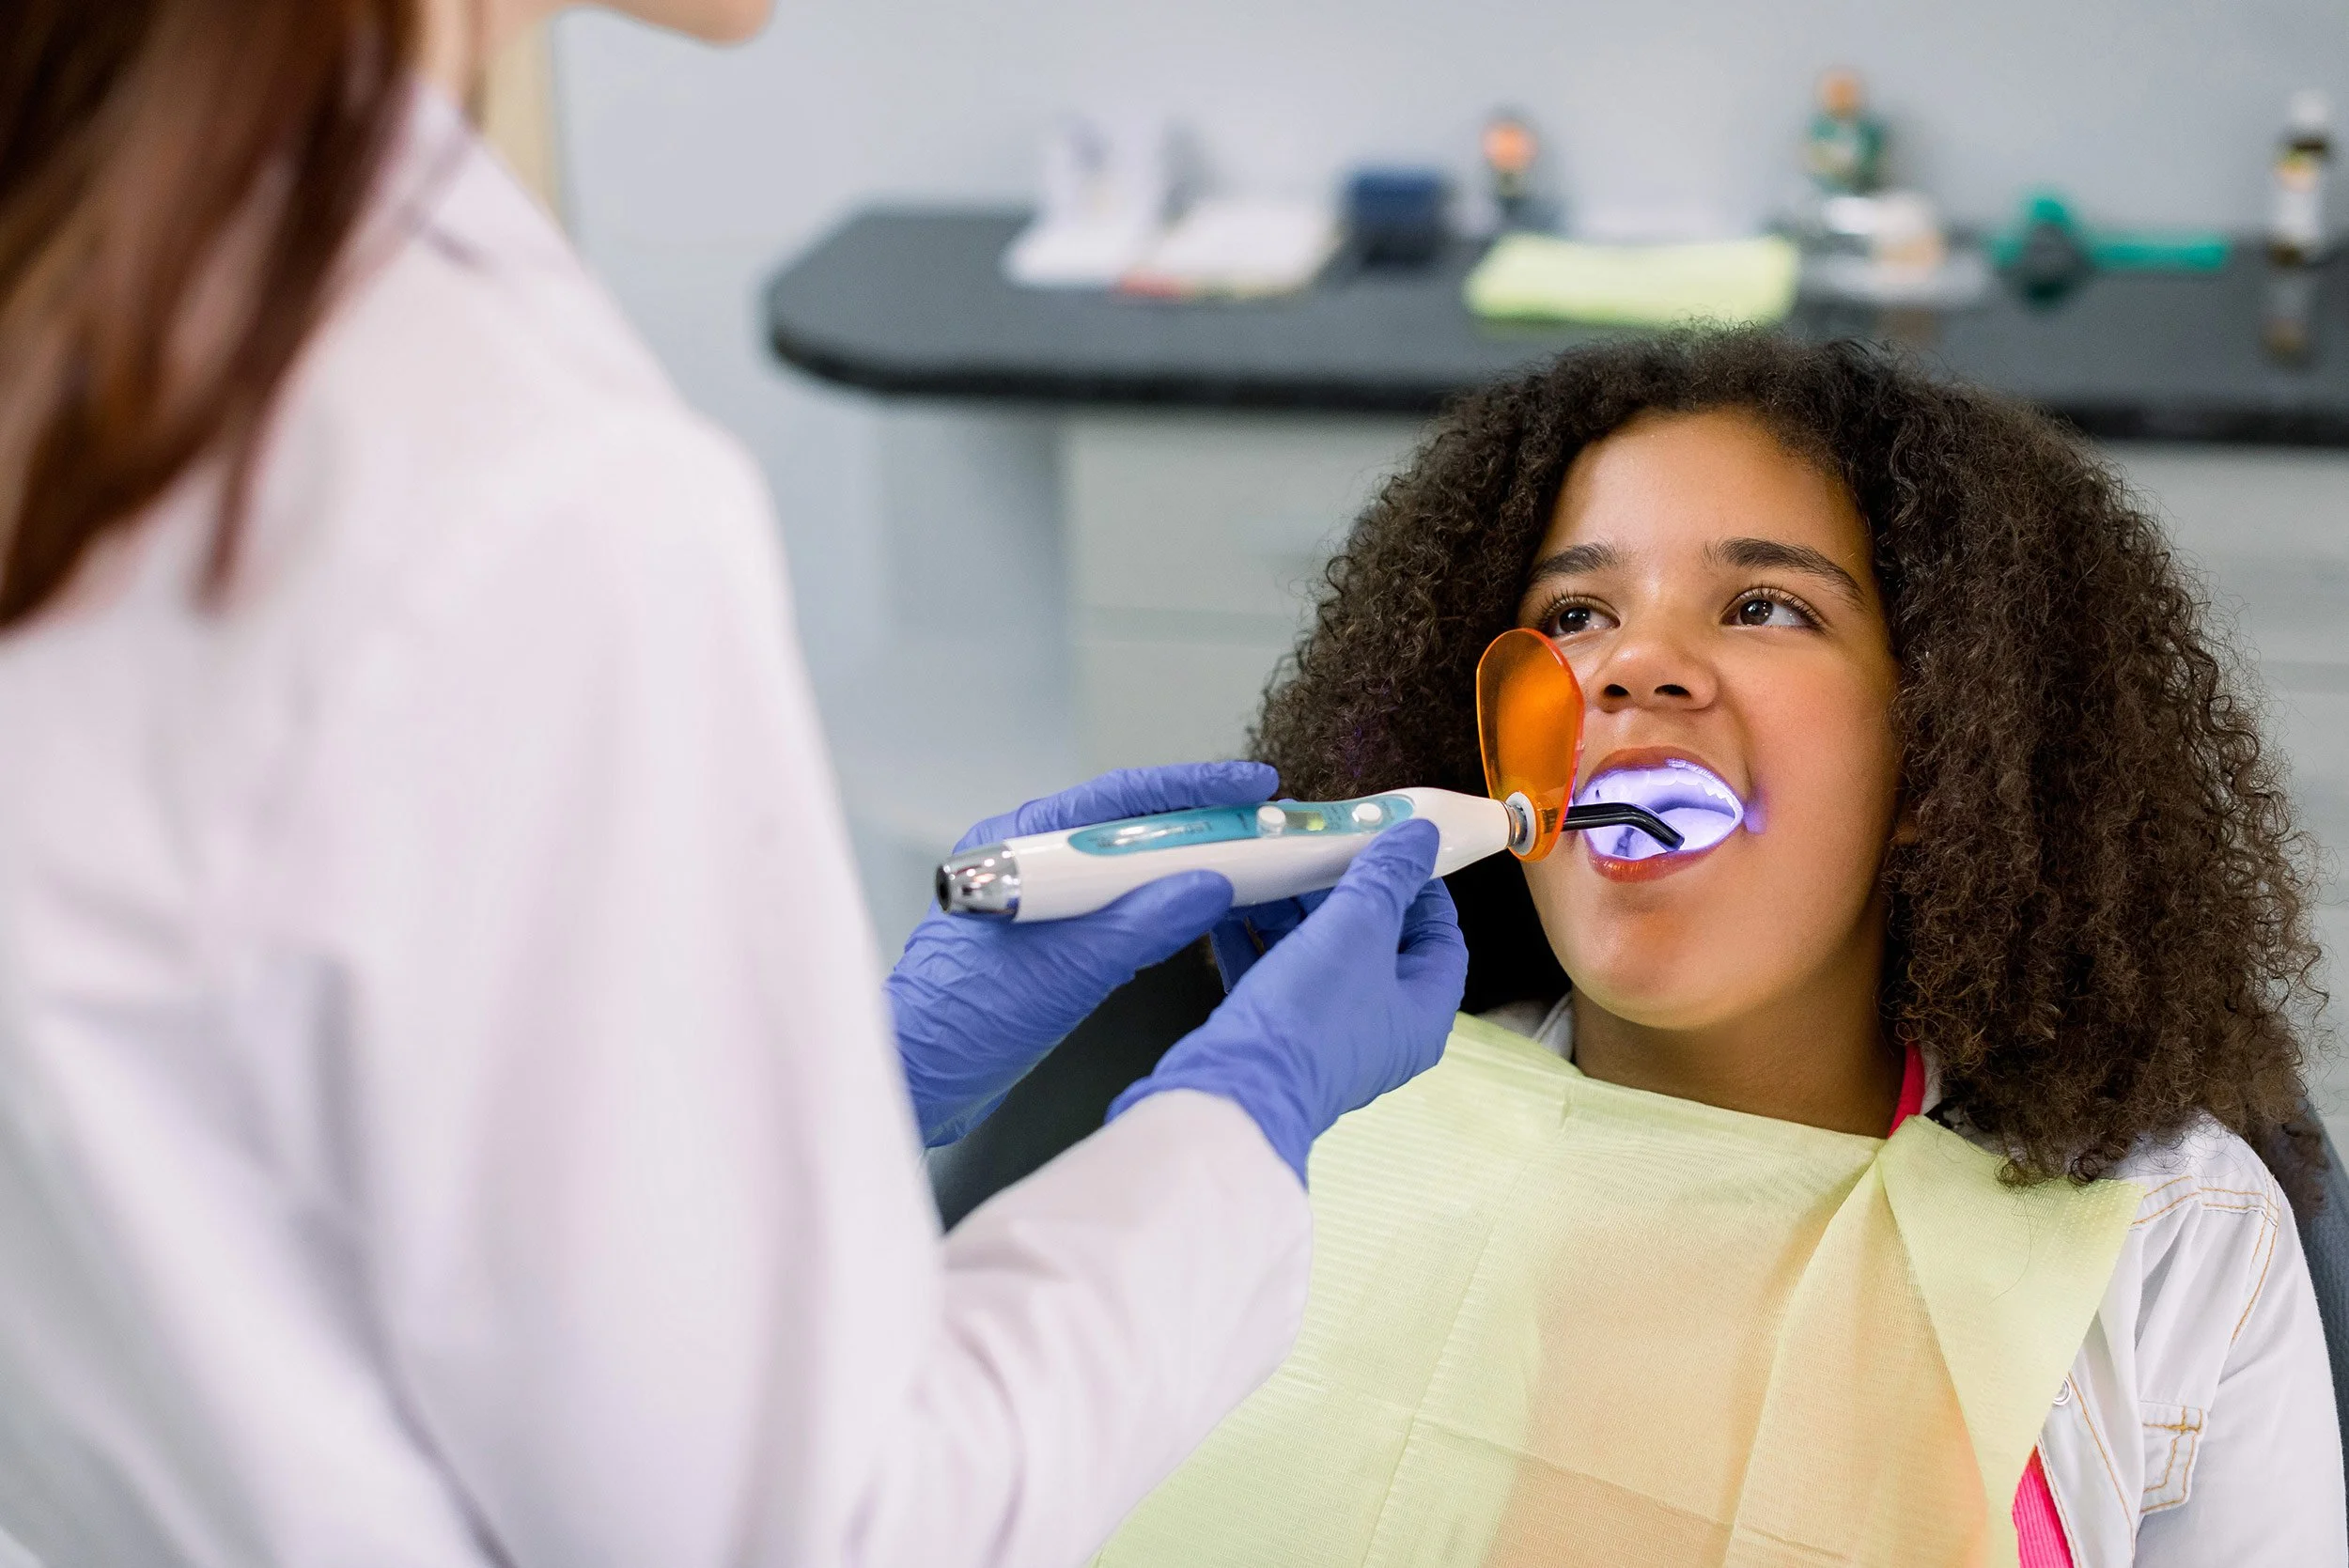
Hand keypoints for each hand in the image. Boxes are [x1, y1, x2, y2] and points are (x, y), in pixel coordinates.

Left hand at [888, 761, 1279, 1146]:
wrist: (914, 1085)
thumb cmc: (956, 1026)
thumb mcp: (1063, 972)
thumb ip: (1139, 925)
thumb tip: (1207, 886)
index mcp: (1018, 845)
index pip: (1119, 800)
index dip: (1192, 790)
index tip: (1249, 785)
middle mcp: (1028, 863)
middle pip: (1130, 829)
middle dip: (1200, 826)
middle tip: (1263, 827)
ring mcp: (1039, 904)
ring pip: (1127, 871)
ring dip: (1184, 867)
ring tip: (1248, 865)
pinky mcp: (1048, 944)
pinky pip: (1117, 911)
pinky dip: (1160, 910)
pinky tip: (1198, 916)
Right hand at [1109, 819, 1468, 1183]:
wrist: (1236, 1091)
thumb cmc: (1313, 1016)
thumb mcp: (1358, 928)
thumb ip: (1388, 875)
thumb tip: (1419, 836)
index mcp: (1423, 1011)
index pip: (1440, 936)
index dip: (1421, 886)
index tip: (1391, 847)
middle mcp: (1382, 1027)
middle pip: (1376, 940)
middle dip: (1344, 888)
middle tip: (1322, 846)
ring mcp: (1328, 1032)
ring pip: (1320, 953)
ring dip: (1295, 907)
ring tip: (1272, 865)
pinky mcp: (1280, 1034)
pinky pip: (1276, 973)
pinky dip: (1260, 937)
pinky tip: (1234, 902)